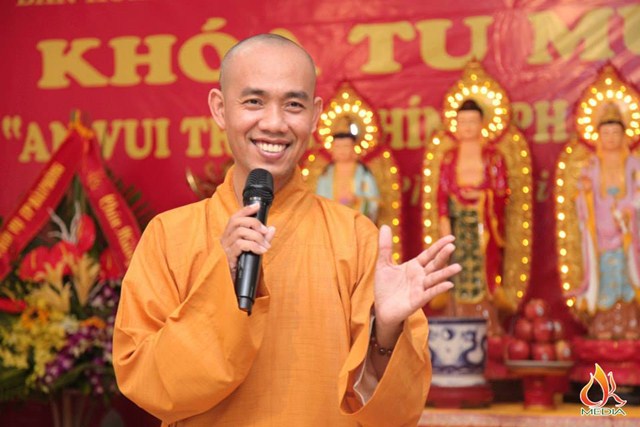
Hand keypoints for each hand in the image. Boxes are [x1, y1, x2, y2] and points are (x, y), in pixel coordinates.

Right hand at [220, 203, 275, 277]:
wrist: (237, 283)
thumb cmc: (245, 262)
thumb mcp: (255, 248)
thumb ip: (264, 238)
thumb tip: (272, 229)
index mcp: (230, 234)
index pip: (235, 216)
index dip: (246, 209)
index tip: (257, 205)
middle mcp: (225, 238)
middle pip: (237, 221)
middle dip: (254, 223)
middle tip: (265, 232)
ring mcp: (225, 247)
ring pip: (240, 232)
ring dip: (256, 237)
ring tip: (266, 246)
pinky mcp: (228, 256)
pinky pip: (241, 245)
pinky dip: (253, 246)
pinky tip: (261, 251)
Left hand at [373, 225, 459, 343]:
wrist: (381, 308)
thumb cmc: (384, 287)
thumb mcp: (383, 264)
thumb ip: (385, 246)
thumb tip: (383, 225)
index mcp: (414, 266)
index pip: (429, 254)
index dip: (439, 246)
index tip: (451, 238)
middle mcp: (420, 276)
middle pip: (434, 264)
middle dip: (443, 256)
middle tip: (452, 246)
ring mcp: (420, 288)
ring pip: (435, 279)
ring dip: (445, 273)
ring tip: (458, 267)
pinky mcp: (417, 301)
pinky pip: (430, 294)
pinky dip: (439, 289)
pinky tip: (449, 285)